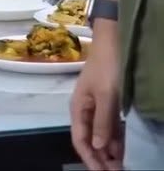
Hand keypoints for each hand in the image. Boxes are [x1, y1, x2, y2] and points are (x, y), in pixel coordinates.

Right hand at [70, 27, 123, 170]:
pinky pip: (110, 128)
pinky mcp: (108, 104)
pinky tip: (122, 151)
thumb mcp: (106, 95)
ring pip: (100, 136)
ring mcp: (97, 107)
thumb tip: (97, 147)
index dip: (90, 159)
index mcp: (78, 108)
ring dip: (108, 152)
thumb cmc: (106, 67)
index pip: (80, 140)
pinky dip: (115, 141)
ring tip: (120, 167)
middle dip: (99, 159)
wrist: (112, 42)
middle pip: (89, 141)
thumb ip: (101, 121)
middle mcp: (85, 110)